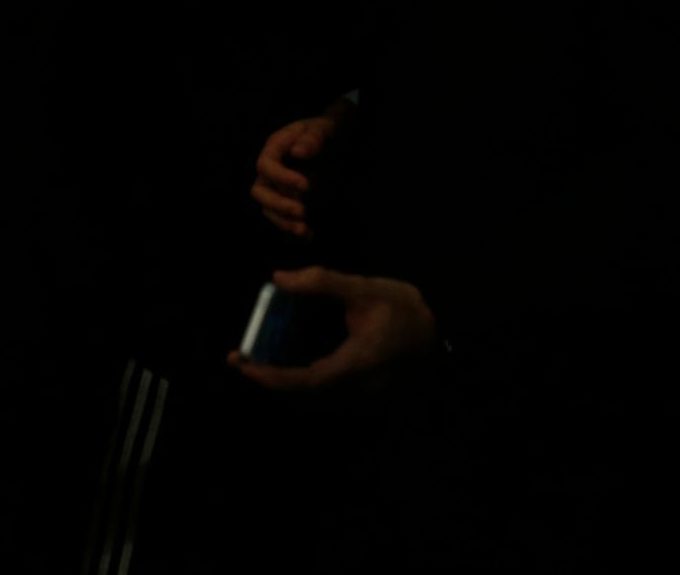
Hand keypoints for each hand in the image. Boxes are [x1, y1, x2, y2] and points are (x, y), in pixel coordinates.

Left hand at [229, 267, 436, 388]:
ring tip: (256, 363)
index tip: (243, 365)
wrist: (439, 329)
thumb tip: (278, 277)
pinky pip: (327, 399)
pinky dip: (301, 387)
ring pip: (315, 402)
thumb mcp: (364, 287)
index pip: (307, 381)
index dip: (272, 378)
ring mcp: (365, 397)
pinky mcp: (365, 396)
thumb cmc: (403, 307)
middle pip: (305, 397)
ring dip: (284, 386)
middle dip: (269, 381)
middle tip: (239, 360)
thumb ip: (321, 281)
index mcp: (358, 363)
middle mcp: (360, 389)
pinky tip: (286, 367)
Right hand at [252, 113, 338, 237]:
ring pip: (268, 208)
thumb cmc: (328, 131)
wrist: (338, 140)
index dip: (281, 177)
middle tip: (302, 211)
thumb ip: (313, 137)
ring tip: (304, 230)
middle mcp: (271, 169)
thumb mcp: (324, 128)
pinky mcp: (289, 200)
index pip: (266, 164)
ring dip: (283, 221)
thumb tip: (297, 152)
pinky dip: (293, 228)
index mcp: (276, 147)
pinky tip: (310, 235)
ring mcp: (278, 187)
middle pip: (260, 191)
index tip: (305, 185)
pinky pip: (283, 218)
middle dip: (277, 204)